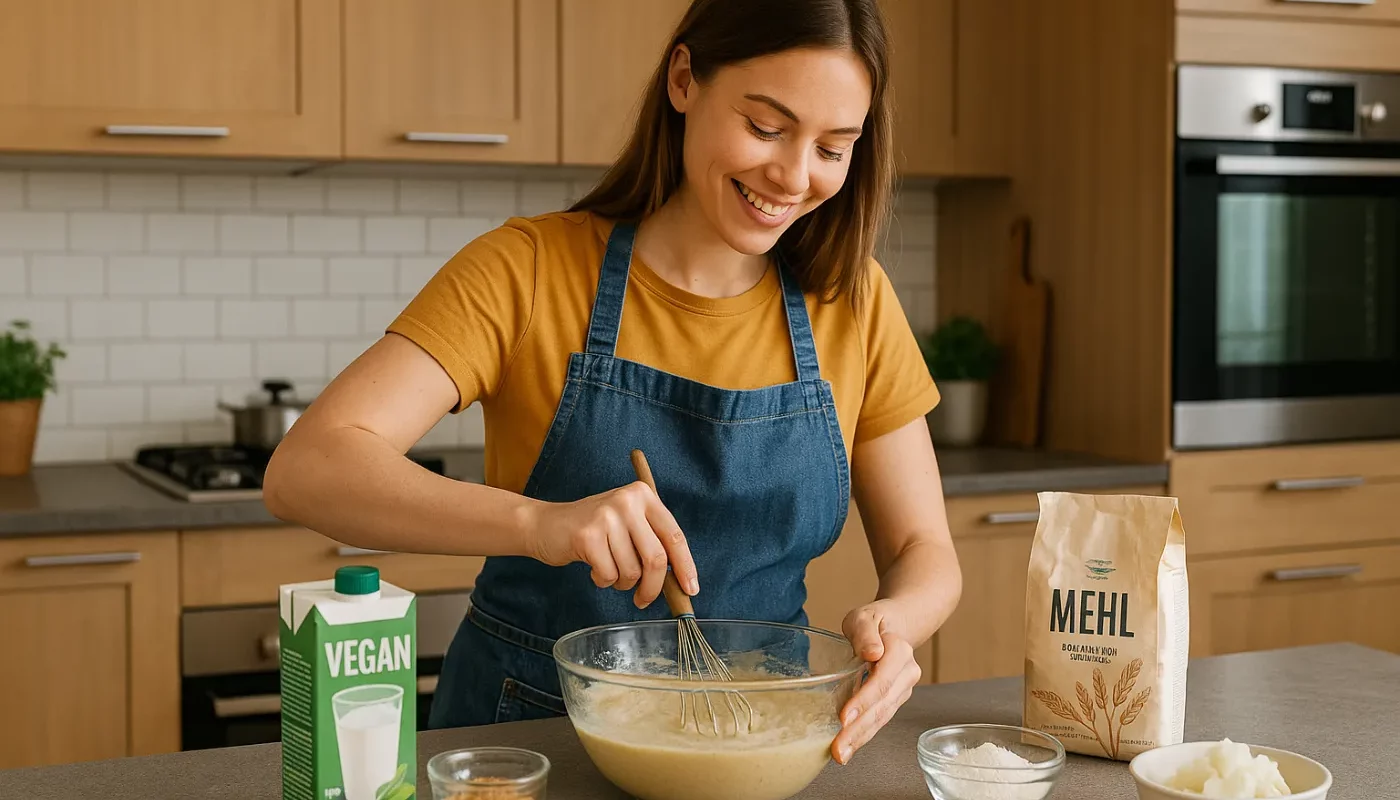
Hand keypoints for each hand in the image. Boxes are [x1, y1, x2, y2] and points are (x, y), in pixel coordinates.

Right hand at [526, 481, 698, 607]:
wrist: (546, 525)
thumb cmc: (593, 530)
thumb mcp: (627, 524)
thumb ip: (652, 542)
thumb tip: (681, 579)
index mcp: (643, 495)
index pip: (675, 535)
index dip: (685, 566)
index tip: (691, 589)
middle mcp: (627, 501)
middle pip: (656, 558)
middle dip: (653, 587)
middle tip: (644, 599)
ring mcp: (606, 517)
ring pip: (632, 571)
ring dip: (622, 582)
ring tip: (608, 569)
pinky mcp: (587, 536)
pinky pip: (608, 575)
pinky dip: (603, 581)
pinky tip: (593, 567)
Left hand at [832, 600, 921, 764]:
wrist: (895, 626)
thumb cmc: (874, 622)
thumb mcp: (864, 617)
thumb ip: (865, 633)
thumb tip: (872, 652)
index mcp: (899, 651)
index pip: (882, 680)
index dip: (863, 700)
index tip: (844, 717)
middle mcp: (907, 674)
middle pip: (882, 705)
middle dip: (859, 729)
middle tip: (837, 749)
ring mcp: (903, 690)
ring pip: (882, 717)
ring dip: (861, 738)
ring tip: (840, 754)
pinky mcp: (894, 701)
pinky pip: (880, 719)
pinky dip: (864, 735)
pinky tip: (848, 748)